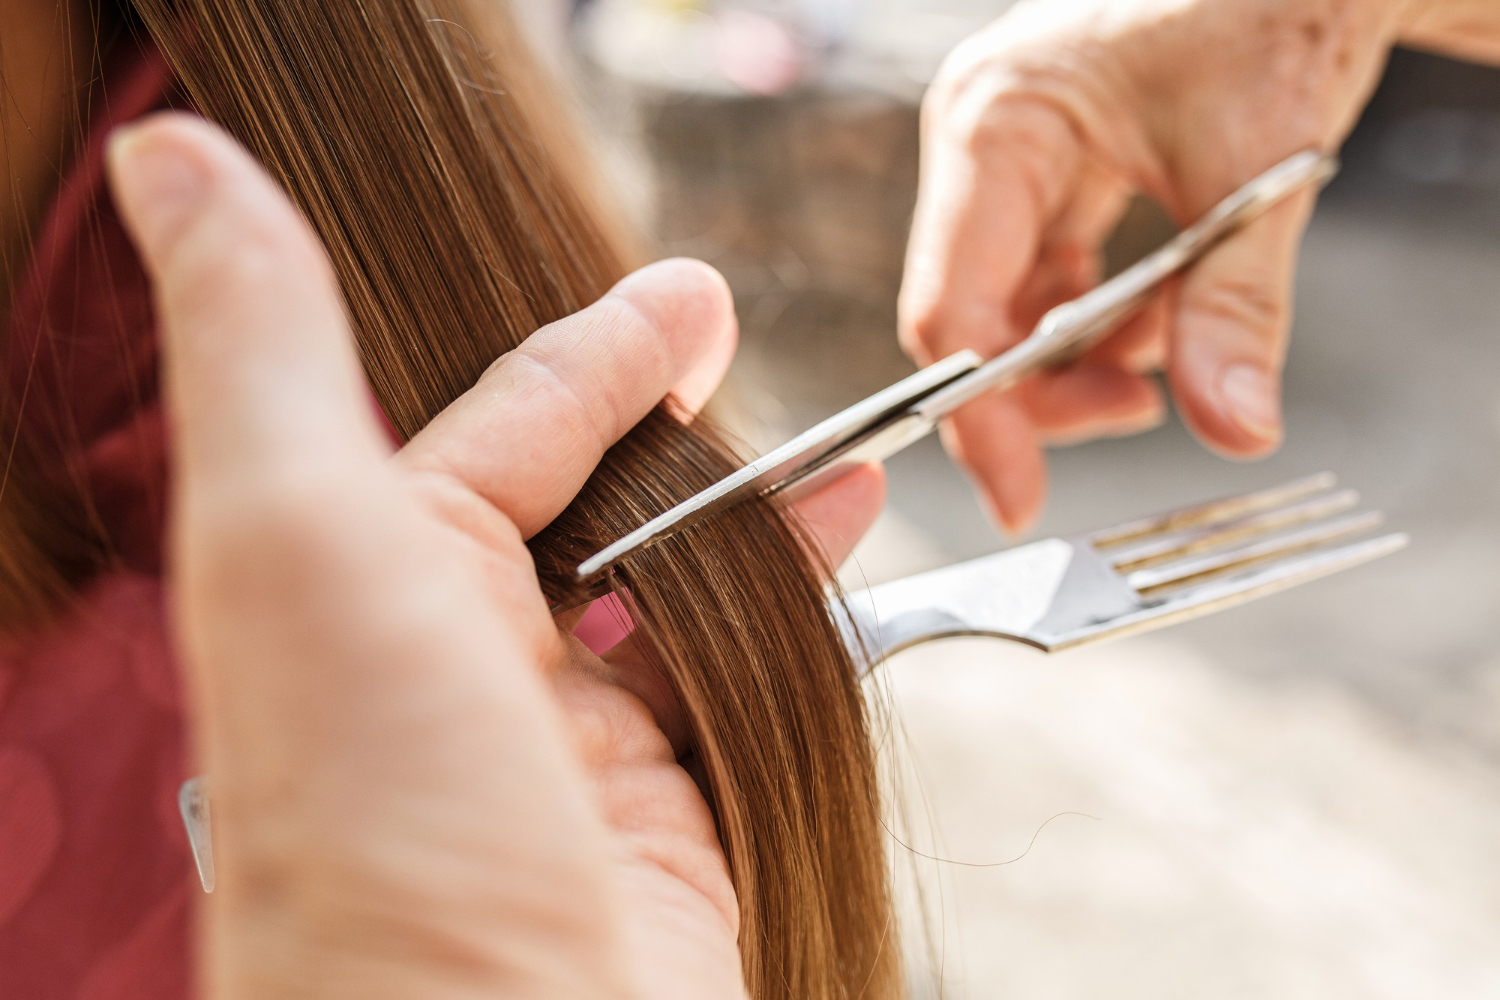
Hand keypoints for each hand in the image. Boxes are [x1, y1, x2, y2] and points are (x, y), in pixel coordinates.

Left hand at [107, 113, 883, 999]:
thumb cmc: (376, 831)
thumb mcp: (296, 539)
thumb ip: (262, 345)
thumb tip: (176, 164)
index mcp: (366, 593)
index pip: (499, 435)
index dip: (594, 356)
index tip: (690, 302)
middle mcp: (464, 677)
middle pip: (595, 519)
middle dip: (683, 442)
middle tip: (760, 375)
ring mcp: (574, 764)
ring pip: (682, 608)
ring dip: (764, 532)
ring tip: (850, 469)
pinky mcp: (675, 840)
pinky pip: (747, 707)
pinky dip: (804, 639)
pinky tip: (848, 586)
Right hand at [900, 0, 1405, 532]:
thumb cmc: (1273, 6)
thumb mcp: (1259, 166)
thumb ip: (1238, 303)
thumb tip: (1234, 425)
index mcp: (995, 123)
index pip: (953, 306)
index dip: (982, 413)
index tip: (1019, 494)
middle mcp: (982, 142)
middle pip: (975, 317)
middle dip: (1050, 388)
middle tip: (1140, 413)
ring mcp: (1010, 159)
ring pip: (1012, 308)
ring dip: (1084, 357)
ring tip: (1170, 353)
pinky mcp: (1048, 172)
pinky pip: (1052, 279)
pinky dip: (1104, 319)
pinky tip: (1161, 318)